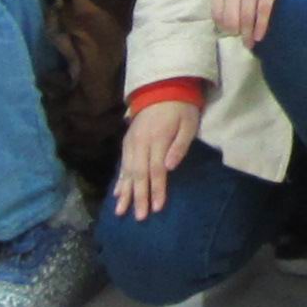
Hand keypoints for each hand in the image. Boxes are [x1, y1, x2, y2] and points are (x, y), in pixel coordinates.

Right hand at [113, 95, 201, 218]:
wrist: (163, 88)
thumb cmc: (181, 109)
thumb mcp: (189, 124)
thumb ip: (180, 145)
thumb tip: (170, 167)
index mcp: (157, 139)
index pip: (156, 170)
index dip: (156, 190)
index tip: (157, 208)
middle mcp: (140, 143)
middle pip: (139, 175)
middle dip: (139, 197)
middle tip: (139, 217)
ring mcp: (131, 142)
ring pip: (127, 171)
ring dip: (125, 193)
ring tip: (121, 211)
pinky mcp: (127, 142)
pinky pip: (121, 163)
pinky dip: (119, 179)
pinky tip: (117, 193)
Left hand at [212, 0, 291, 43]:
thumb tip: (224, 13)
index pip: (217, 11)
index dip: (223, 26)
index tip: (230, 32)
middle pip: (232, 17)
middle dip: (236, 33)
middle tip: (242, 41)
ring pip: (247, 16)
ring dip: (248, 34)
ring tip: (250, 43)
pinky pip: (264, 10)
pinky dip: (261, 26)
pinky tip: (260, 35)